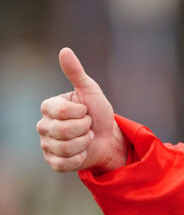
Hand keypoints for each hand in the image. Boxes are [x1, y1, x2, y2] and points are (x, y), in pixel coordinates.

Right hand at [37, 47, 126, 172]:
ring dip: (84, 144)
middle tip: (87, 126)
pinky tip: (82, 152)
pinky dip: (79, 158)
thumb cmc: (98, 113)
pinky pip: (64, 163)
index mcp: (49, 107)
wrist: (108, 138)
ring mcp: (47, 145)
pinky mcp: (53, 162)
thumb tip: (64, 50)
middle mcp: (43, 125)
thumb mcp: (90, 90)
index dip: (81, 113)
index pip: (63, 112)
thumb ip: (76, 72)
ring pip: (65, 148)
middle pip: (64, 131)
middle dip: (85, 129)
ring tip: (86, 139)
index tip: (85, 112)